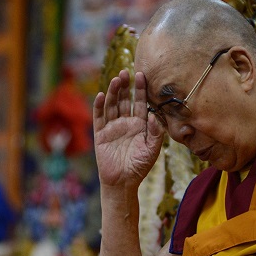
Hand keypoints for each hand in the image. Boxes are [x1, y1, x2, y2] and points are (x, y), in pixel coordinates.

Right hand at [93, 69, 163, 189]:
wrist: (123, 182)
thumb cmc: (139, 167)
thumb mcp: (152, 149)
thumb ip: (155, 132)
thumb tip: (155, 115)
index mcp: (140, 125)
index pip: (141, 103)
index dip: (141, 90)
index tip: (142, 75)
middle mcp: (126, 122)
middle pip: (125, 100)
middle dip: (125, 86)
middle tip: (126, 72)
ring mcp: (112, 127)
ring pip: (112, 105)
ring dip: (113, 92)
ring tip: (116, 80)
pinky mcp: (101, 134)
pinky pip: (99, 117)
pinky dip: (100, 106)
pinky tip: (102, 95)